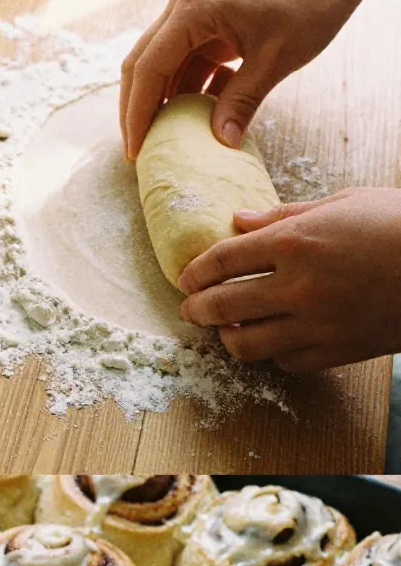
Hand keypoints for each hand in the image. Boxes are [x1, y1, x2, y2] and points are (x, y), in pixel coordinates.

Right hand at [119, 0, 357, 160]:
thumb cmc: (308, 6)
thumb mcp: (273, 62)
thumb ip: (241, 103)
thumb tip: (221, 145)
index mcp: (193, 8)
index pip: (149, 68)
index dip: (138, 113)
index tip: (136, 150)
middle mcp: (183, 5)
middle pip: (142, 64)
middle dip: (137, 109)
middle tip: (137, 149)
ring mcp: (193, 11)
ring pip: (160, 64)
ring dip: (161, 101)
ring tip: (162, 140)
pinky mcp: (207, 22)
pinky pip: (185, 62)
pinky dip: (186, 90)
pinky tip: (195, 118)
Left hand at [177, 188, 400, 371]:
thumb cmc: (399, 225)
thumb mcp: (344, 202)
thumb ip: (285, 215)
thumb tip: (240, 221)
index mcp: (294, 242)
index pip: (221, 260)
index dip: (195, 271)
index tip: (186, 276)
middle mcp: (297, 287)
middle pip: (222, 306)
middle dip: (196, 308)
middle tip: (189, 308)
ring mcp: (315, 324)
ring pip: (246, 346)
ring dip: (227, 338)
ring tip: (225, 329)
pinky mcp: (335, 351)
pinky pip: (285, 362)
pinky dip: (272, 354)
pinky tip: (272, 341)